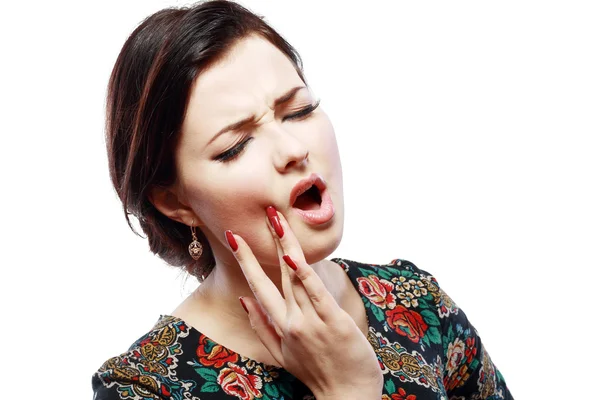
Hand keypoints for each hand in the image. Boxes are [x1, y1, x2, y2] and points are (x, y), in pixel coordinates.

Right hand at [225, 206, 382, 398]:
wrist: (347, 396)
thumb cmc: (317, 372)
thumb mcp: (281, 354)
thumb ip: (261, 327)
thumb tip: (245, 299)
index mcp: (280, 326)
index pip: (258, 286)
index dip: (246, 260)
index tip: (234, 236)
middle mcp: (291, 321)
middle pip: (275, 275)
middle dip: (266, 244)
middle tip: (262, 213)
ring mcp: (311, 321)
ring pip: (295, 277)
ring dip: (285, 246)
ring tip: (277, 220)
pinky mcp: (333, 321)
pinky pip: (315, 293)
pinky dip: (304, 274)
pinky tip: (293, 256)